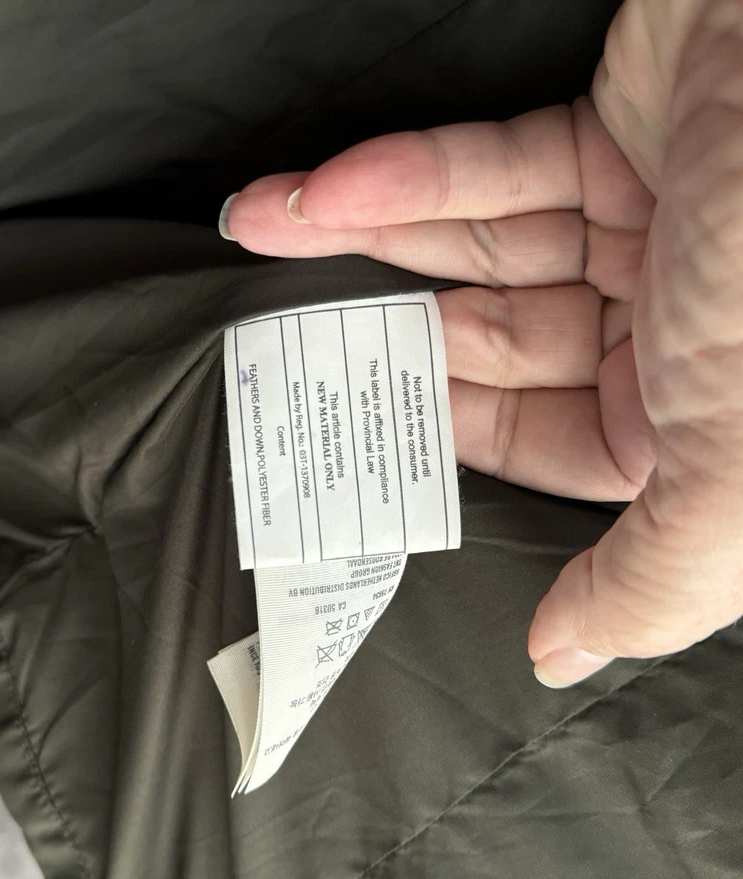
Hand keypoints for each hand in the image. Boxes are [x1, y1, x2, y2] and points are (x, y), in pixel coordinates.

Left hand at [218, 0, 742, 686]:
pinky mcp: (615, 136)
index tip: (357, 423)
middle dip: (389, 333)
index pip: (543, 447)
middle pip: (494, 345)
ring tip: (268, 237)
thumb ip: (652, 575)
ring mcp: (640, 227)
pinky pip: (489, 167)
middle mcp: (668, 329)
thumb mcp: (736, 465)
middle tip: (292, 332)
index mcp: (692, 420)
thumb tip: (562, 656)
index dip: (446, 435)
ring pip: (476, 252)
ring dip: (364, 243)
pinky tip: (320, 193)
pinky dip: (402, 178)